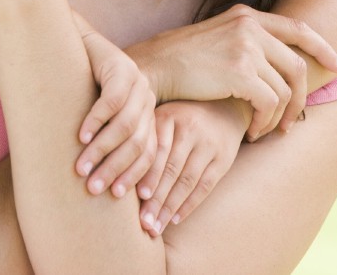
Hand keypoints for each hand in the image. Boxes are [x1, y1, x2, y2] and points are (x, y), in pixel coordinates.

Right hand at [76, 30, 156, 197]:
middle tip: (94, 189)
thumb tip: (100, 184)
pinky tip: (81, 136)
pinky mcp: (121, 67)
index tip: (119, 198)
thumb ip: (109, 140)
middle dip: (115, 169)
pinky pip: (111, 101)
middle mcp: (147, 98)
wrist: (80, 44)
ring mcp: (137, 81)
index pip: (150, 152)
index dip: (136, 176)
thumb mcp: (103, 117)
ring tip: (82, 168)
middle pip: (138, 143)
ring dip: (102, 150)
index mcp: (148, 113)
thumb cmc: (86, 86)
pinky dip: (96, 121)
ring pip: (125, 125)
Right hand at [127, 4, 336, 139]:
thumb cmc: (181, 60)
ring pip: (284, 89)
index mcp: (245, 16)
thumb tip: (275, 63)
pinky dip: (264, 123)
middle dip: (302, 97)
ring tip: (265, 130)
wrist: (153, 67)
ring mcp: (246, 47)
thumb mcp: (217, 37)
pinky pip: (269, 104)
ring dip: (278, 116)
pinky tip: (251, 132)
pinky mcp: (240, 72)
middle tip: (293, 122)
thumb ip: (245, 40)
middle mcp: (249, 27)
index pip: (297, 29)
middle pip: (297, 64)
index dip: (323, 47)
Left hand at [137, 99, 246, 235]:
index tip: (128, 195)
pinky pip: (205, 186)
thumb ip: (143, 134)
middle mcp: (190, 128)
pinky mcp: (223, 159)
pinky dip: (189, 205)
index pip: (155, 149)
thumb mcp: (162, 116)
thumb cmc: (180, 117)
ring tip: (154, 227)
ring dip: (170, 207)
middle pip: (170, 168)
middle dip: (155, 198)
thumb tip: (112, 165)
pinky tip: (175, 219)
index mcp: (169, 116)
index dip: (143, 174)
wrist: (223, 108)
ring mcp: (208, 144)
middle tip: (141, 223)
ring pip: (187, 180)